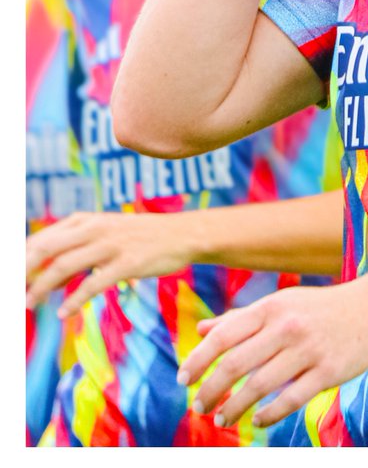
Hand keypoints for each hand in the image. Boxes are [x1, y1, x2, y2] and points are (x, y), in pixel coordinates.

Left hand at [26, 210, 194, 316]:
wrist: (183, 234)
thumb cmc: (142, 237)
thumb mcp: (107, 234)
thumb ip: (78, 250)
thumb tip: (46, 276)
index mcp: (88, 220)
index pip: (43, 237)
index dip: (22, 258)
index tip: (12, 277)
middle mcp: (96, 228)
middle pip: (48, 248)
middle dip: (24, 271)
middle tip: (13, 292)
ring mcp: (112, 244)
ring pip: (65, 265)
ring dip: (42, 287)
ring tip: (29, 304)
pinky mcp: (128, 263)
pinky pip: (93, 283)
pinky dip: (74, 300)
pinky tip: (63, 314)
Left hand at [179, 273, 367, 429]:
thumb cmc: (318, 308)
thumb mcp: (280, 304)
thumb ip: (241, 318)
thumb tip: (202, 330)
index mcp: (272, 306)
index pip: (224, 335)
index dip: (198, 359)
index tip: (183, 380)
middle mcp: (287, 325)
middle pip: (235, 364)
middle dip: (211, 389)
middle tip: (200, 406)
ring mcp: (308, 349)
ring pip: (259, 385)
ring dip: (235, 407)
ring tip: (222, 419)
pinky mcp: (328, 371)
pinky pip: (289, 399)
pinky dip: (268, 415)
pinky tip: (258, 421)